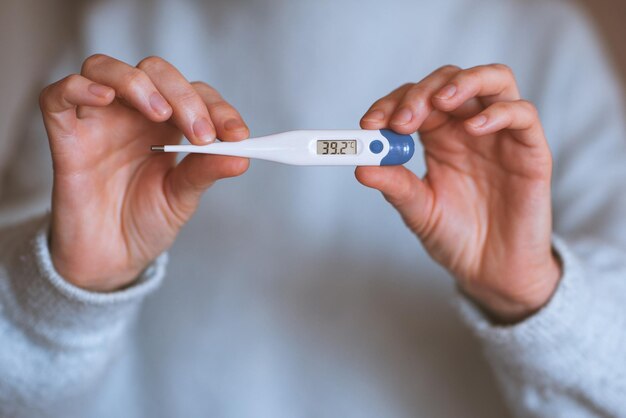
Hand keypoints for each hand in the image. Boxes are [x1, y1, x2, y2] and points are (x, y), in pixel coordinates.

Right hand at [40, 54, 249, 291]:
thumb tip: (241, 156)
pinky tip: (105, 98)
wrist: (111, 260)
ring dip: (137, 82)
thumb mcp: (182, 197)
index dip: (217, 107)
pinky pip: (58, 96)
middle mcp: (132, 116)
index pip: (193, 93)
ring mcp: (97, 122)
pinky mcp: (65, 138)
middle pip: (153, 72)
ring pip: (104, 68)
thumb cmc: (146, 222)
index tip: (237, 135)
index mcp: (167, 126)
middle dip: (183, 95)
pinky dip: (79, 87)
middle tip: (201, 133)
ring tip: (160, 114)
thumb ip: (205, 171)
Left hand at [357, 64, 560, 322]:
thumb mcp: (418, 211)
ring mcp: (501, 135)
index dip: (390, 104)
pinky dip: (498, 112)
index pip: (414, 100)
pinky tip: (474, 128)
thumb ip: (395, 186)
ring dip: (463, 83)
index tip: (369, 124)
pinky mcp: (530, 150)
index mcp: (438, 137)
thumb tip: (361, 167)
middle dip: (421, 93)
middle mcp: (468, 127)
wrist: (491, 271)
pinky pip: (522, 114)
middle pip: (449, 80)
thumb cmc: (455, 237)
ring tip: (439, 103)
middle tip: (402, 120)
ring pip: (493, 80)